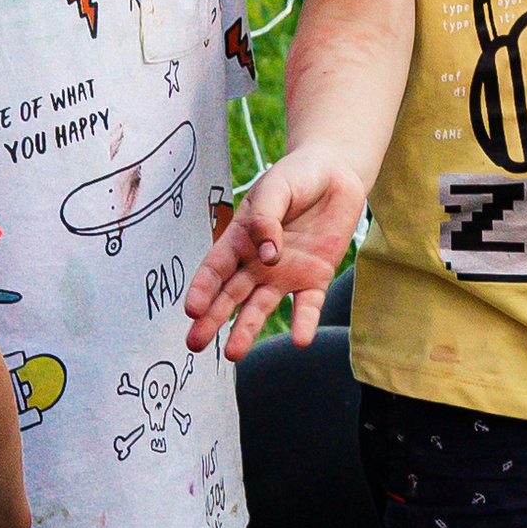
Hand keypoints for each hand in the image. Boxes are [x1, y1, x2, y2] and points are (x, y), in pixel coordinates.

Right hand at [186, 146, 369, 357]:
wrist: (335, 174)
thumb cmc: (295, 178)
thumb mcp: (274, 189)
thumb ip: (266, 220)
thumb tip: (268, 254)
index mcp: (239, 240)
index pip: (215, 268)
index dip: (202, 288)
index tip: (191, 309)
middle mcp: (257, 263)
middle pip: (230, 296)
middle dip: (212, 319)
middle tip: (195, 343)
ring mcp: (285, 274)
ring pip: (261, 307)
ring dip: (247, 329)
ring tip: (234, 353)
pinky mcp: (315, 278)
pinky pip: (308, 305)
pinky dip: (304, 323)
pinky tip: (301, 341)